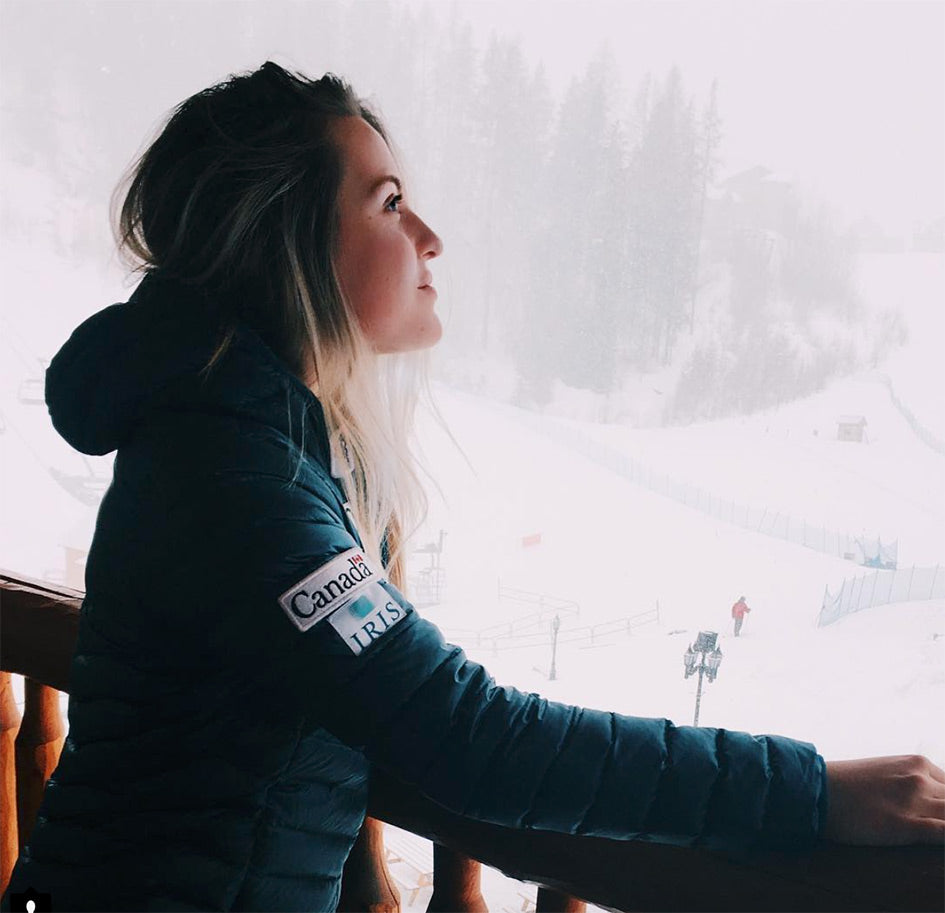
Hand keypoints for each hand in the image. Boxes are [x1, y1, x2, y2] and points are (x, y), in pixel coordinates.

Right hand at [823, 755, 944, 844]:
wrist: (816, 790)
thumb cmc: (847, 784)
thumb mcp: (885, 772)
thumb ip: (910, 782)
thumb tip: (930, 799)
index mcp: (917, 763)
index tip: (935, 813)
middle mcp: (920, 778)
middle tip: (925, 820)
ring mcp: (914, 801)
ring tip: (922, 829)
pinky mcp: (906, 825)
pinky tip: (937, 843)